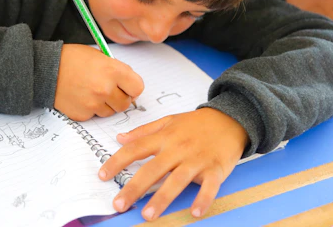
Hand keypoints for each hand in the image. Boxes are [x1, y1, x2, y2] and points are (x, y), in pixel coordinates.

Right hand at [54, 44, 143, 120]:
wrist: (46, 69)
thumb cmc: (72, 59)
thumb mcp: (100, 56)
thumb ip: (117, 70)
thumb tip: (129, 84)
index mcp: (113, 71)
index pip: (138, 88)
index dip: (132, 87)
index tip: (127, 86)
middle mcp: (105, 89)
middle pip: (125, 103)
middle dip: (120, 98)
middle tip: (109, 90)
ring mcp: (94, 103)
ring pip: (111, 112)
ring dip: (106, 105)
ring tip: (93, 92)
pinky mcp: (83, 114)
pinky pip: (95, 116)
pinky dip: (91, 109)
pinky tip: (83, 97)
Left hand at [98, 108, 248, 220]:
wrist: (230, 119)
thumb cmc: (197, 123)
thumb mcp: (169, 120)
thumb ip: (144, 130)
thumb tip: (120, 137)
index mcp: (165, 137)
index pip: (135, 148)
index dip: (117, 161)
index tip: (102, 175)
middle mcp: (178, 149)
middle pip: (152, 169)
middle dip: (134, 188)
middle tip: (119, 204)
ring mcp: (197, 160)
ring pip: (177, 180)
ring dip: (162, 198)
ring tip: (148, 215)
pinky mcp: (215, 169)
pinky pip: (209, 187)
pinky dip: (203, 199)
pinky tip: (194, 212)